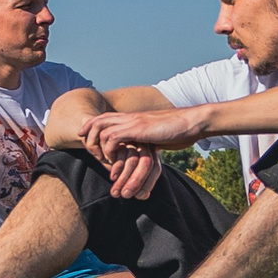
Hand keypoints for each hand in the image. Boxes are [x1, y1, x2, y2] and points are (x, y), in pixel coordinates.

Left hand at [79, 106, 208, 158]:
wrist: (192, 122)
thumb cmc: (180, 130)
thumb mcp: (157, 134)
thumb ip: (146, 140)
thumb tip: (143, 149)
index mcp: (134, 118)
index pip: (106, 117)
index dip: (92, 125)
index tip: (85, 135)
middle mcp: (130, 117)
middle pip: (98, 119)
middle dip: (87, 131)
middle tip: (84, 145)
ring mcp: (133, 122)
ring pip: (101, 128)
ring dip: (97, 145)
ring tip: (100, 159)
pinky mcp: (137, 130)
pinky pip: (112, 138)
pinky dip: (109, 150)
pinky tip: (114, 160)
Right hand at [106, 145, 161, 200]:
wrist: (109, 147)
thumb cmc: (123, 165)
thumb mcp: (134, 172)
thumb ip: (140, 181)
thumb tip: (143, 195)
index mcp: (153, 153)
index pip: (156, 168)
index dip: (148, 184)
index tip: (139, 197)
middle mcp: (145, 145)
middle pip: (146, 163)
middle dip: (136, 182)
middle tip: (125, 195)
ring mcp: (133, 141)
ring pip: (132, 160)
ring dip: (123, 179)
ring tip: (115, 192)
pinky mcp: (119, 138)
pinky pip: (120, 153)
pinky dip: (116, 168)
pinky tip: (113, 178)